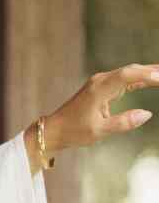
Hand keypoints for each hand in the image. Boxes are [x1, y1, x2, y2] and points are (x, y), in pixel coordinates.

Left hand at [44, 63, 158, 153]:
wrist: (54, 129)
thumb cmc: (74, 132)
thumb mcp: (99, 131)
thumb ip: (123, 123)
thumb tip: (147, 114)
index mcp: (100, 89)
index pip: (128, 76)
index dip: (147, 75)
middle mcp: (101, 80)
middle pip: (131, 70)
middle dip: (152, 71)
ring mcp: (100, 82)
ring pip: (128, 72)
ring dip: (147, 72)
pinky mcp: (101, 86)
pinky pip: (123, 79)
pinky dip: (138, 79)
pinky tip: (150, 79)